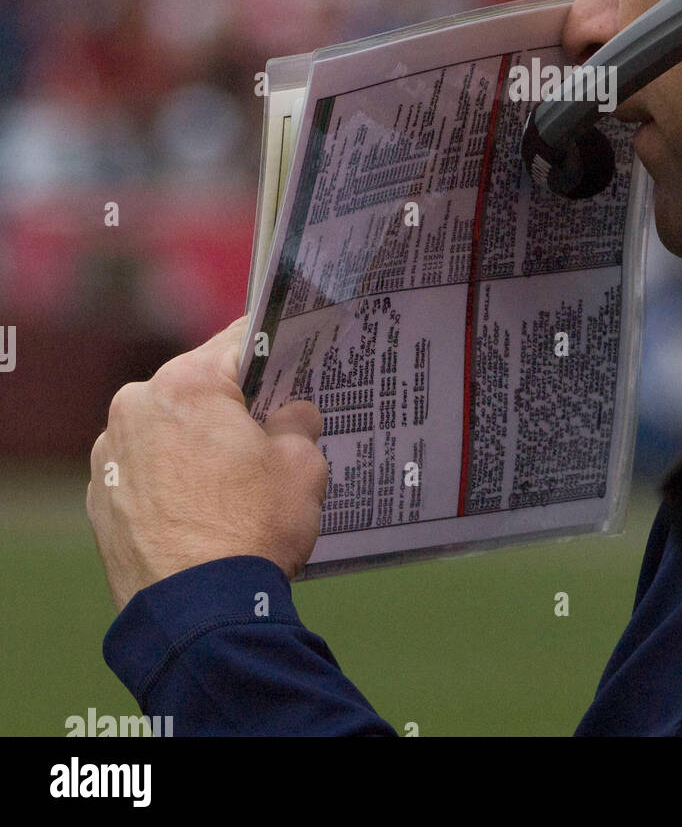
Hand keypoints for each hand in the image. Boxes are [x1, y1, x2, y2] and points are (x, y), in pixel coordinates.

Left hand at [87, 317, 327, 610]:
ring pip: (169, 431)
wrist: (200, 615)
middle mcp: (135, 409)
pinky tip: (205, 509)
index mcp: (185, 384)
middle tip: (273, 427)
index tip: (294, 359)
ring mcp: (110, 457)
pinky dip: (173, 480)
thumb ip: (298, 422)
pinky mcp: (100, 502)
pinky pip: (146, 472)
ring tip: (237, 480)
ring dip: (199, 444)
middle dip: (234, 405)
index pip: (239, 345)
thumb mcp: (302, 464)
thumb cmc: (253, 528)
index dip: (274, 351)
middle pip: (198, 389)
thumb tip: (293, 416)